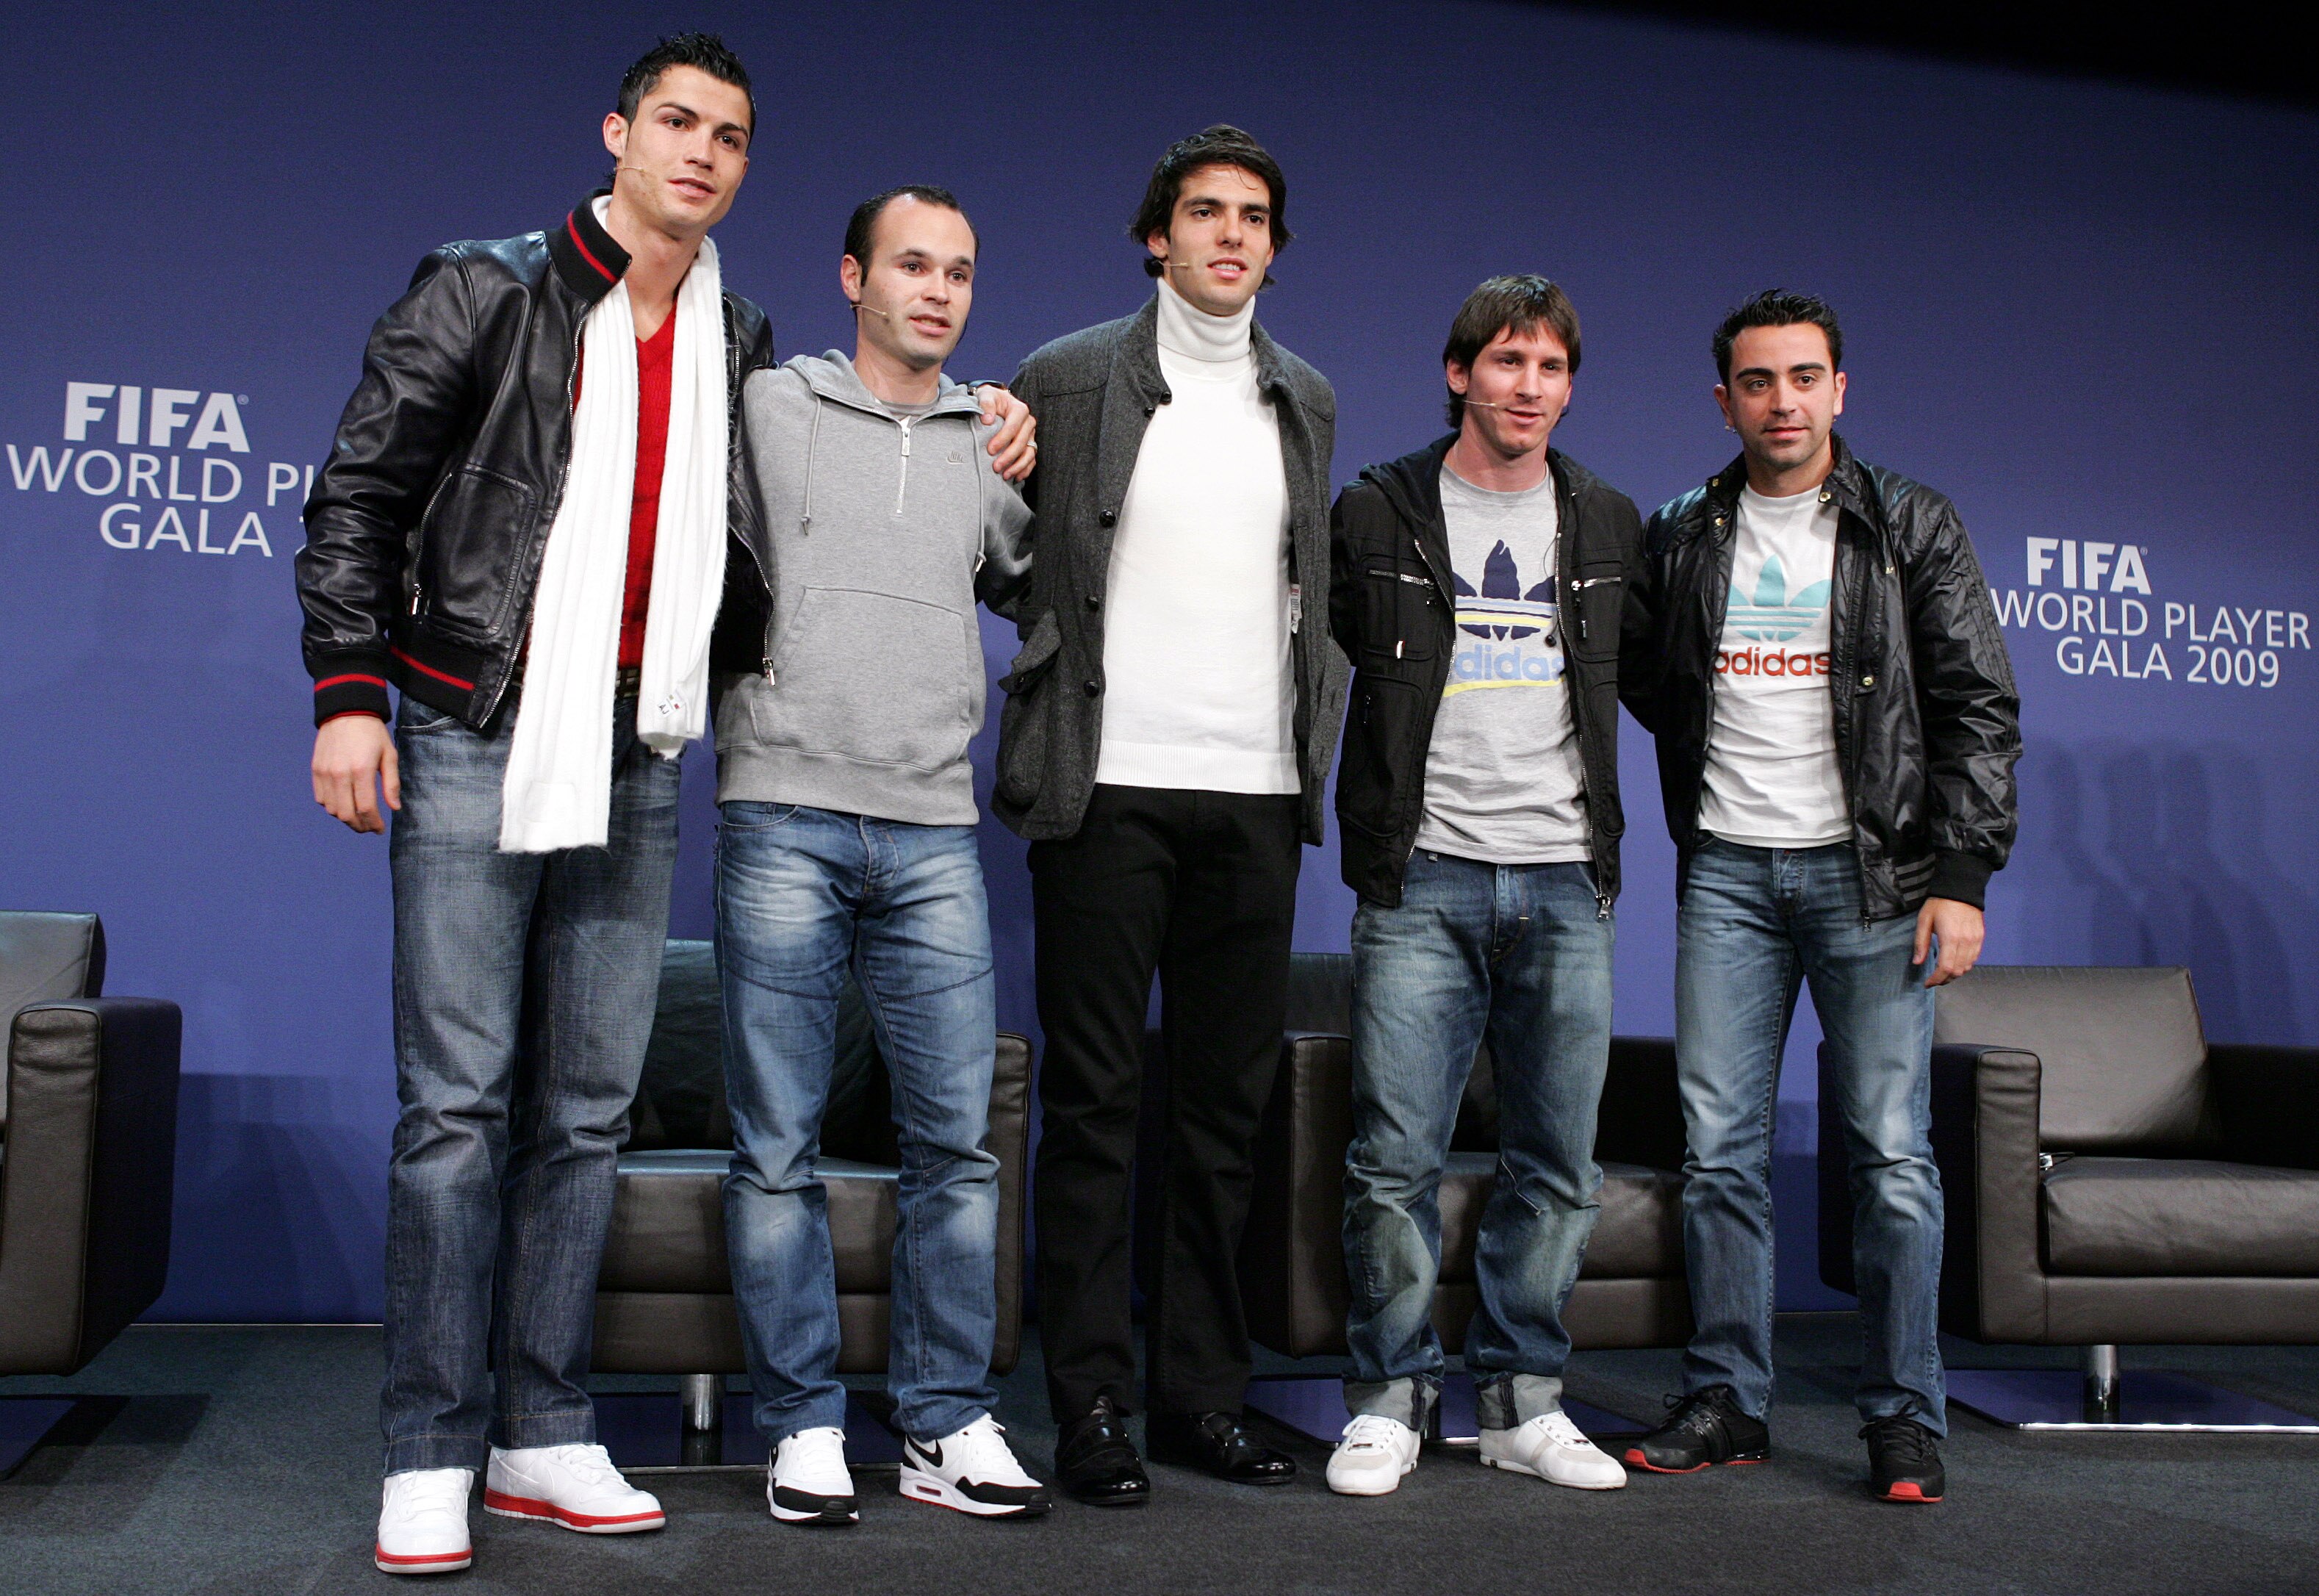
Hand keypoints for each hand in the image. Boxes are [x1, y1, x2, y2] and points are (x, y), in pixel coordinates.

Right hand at [312, 713, 399, 833]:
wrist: (346, 711)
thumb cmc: (372, 733)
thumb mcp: (389, 755)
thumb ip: (391, 784)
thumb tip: (394, 808)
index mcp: (361, 770)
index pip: (366, 809)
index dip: (373, 824)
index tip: (380, 829)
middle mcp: (340, 774)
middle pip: (347, 814)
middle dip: (360, 826)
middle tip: (369, 828)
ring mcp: (325, 772)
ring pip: (332, 809)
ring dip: (346, 818)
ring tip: (358, 818)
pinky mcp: (316, 770)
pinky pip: (321, 798)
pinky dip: (332, 807)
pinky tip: (344, 805)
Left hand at [976, 384, 1037, 482]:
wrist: (996, 402)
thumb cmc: (991, 399)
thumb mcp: (986, 396)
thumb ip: (986, 405)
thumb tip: (987, 420)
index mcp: (1019, 410)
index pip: (1013, 427)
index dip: (1002, 440)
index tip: (990, 450)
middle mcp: (1028, 423)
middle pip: (1022, 442)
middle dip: (1009, 457)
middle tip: (996, 467)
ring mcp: (1031, 435)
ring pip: (1029, 453)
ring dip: (1018, 466)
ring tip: (1005, 476)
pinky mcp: (1030, 444)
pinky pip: (1031, 460)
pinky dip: (1025, 470)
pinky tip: (1016, 478)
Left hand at [1913, 897, 1983, 986]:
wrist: (1961, 889)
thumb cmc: (1940, 904)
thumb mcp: (1924, 920)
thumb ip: (1921, 943)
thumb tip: (1918, 962)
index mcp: (1950, 938)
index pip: (1945, 968)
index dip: (1936, 980)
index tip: (1927, 983)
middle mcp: (1966, 942)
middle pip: (1957, 971)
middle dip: (1944, 980)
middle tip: (1933, 980)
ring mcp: (1976, 940)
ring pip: (1967, 967)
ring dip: (1954, 974)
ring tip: (1942, 974)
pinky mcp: (1980, 938)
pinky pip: (1974, 958)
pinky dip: (1964, 965)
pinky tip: (1954, 963)